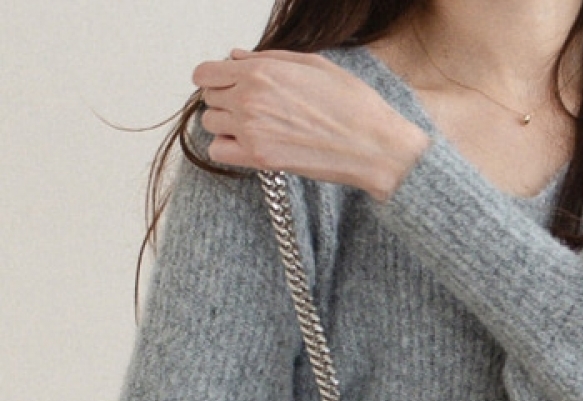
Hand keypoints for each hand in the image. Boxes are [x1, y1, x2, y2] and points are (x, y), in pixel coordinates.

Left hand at [192, 49, 431, 200]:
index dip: (215, 78)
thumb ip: (268, 59)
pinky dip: (228, 149)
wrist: (374, 146)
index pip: (205, 73)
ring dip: (228, 126)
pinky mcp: (261, 159)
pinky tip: (251, 147)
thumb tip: (235, 57)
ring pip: (211, 124)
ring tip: (255, 129)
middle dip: (225, 101)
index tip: (228, 86)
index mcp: (260, 71)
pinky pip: (218, 151)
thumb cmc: (353, 105)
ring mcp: (252, 130)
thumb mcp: (313, 65)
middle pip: (209, 99)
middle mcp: (249, 99)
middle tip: (252, 110)